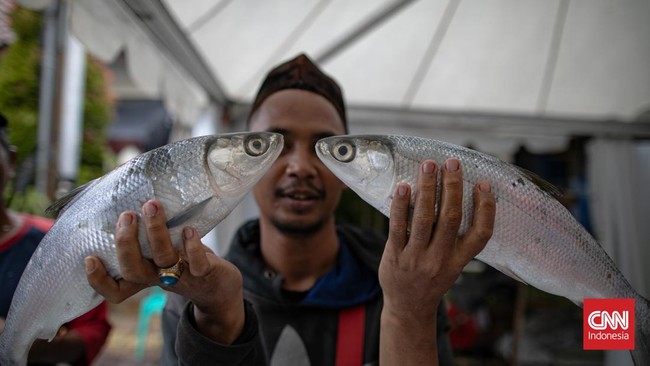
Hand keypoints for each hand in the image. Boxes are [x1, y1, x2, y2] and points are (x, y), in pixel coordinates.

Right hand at [85, 200, 244, 343]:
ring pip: (163, 259)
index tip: (90, 258)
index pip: (116, 290)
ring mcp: (182, 276)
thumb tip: (125, 194)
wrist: (220, 288)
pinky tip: (188, 229)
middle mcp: (159, 278)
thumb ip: (145, 236)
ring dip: (156, 232)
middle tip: (126, 215)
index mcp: (144, 276)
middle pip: (134, 270)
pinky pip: (197, 264)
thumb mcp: (161, 254)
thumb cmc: (184, 263)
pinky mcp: (206, 272)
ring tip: (151, 205)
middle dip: (126, 242)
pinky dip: (192, 246)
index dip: (99, 280)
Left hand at [378, 159, 495, 364]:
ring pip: (425, 218)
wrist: (408, 308)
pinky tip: (404, 187)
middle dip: (452, 187)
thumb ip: (457, 238)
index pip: (481, 234)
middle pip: (451, 218)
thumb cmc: (432, 279)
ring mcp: (417, 258)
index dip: (486, 208)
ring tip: (429, 165)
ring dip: (428, 188)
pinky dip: (401, 205)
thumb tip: (458, 196)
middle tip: (452, 163)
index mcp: (460, 260)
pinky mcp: (395, 256)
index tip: (484, 184)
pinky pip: (398, 227)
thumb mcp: (453, 265)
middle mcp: (441, 259)